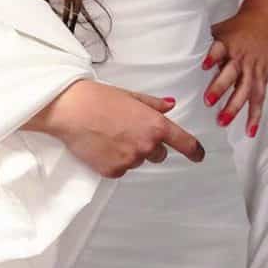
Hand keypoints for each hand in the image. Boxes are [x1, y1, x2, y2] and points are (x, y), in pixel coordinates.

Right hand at [25, 80, 204, 178]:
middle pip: (158, 154)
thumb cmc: (97, 98)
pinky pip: (120, 169)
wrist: (69, 110)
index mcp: (155, 125)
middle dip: (148, 145)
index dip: (195, 151)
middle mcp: (147, 146)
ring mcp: (130, 161)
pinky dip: (113, 160)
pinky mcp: (114, 171)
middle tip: (126, 130)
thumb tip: (170, 105)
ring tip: (108, 135)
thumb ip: (152, 104)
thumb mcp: (129, 95)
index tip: (198, 155)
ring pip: (137, 160)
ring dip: (129, 152)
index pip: (185, 144)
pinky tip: (100, 145)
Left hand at [202, 7, 267, 137]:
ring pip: (245, 90)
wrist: (265, 21)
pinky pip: (259, 98)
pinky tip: (249, 130)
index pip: (219, 49)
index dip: (212, 57)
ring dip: (234, 107)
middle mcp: (240, 57)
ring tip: (222, 121)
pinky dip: (255, 115)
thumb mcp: (219, 29)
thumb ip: (203, 42)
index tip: (204, 65)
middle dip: (220, 88)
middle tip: (208, 101)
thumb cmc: (237, 27)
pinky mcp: (262, 77)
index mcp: (227, 44)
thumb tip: (176, 49)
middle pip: (231, 74)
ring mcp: (253, 69)